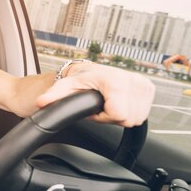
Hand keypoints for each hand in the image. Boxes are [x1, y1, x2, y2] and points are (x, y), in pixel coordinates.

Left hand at [36, 62, 154, 126]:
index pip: (119, 115)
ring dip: (121, 114)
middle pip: (129, 119)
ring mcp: (142, 83)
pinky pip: (143, 114)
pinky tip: (119, 101)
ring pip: (137, 118)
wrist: (91, 71)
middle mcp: (132, 78)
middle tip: (101, 105)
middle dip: (113, 117)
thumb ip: (53, 96)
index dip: (104, 117)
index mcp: (115, 79)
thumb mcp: (64, 88)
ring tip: (108, 103)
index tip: (95, 107)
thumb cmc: (79, 80)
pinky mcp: (148, 88)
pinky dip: (130, 111)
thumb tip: (42, 102)